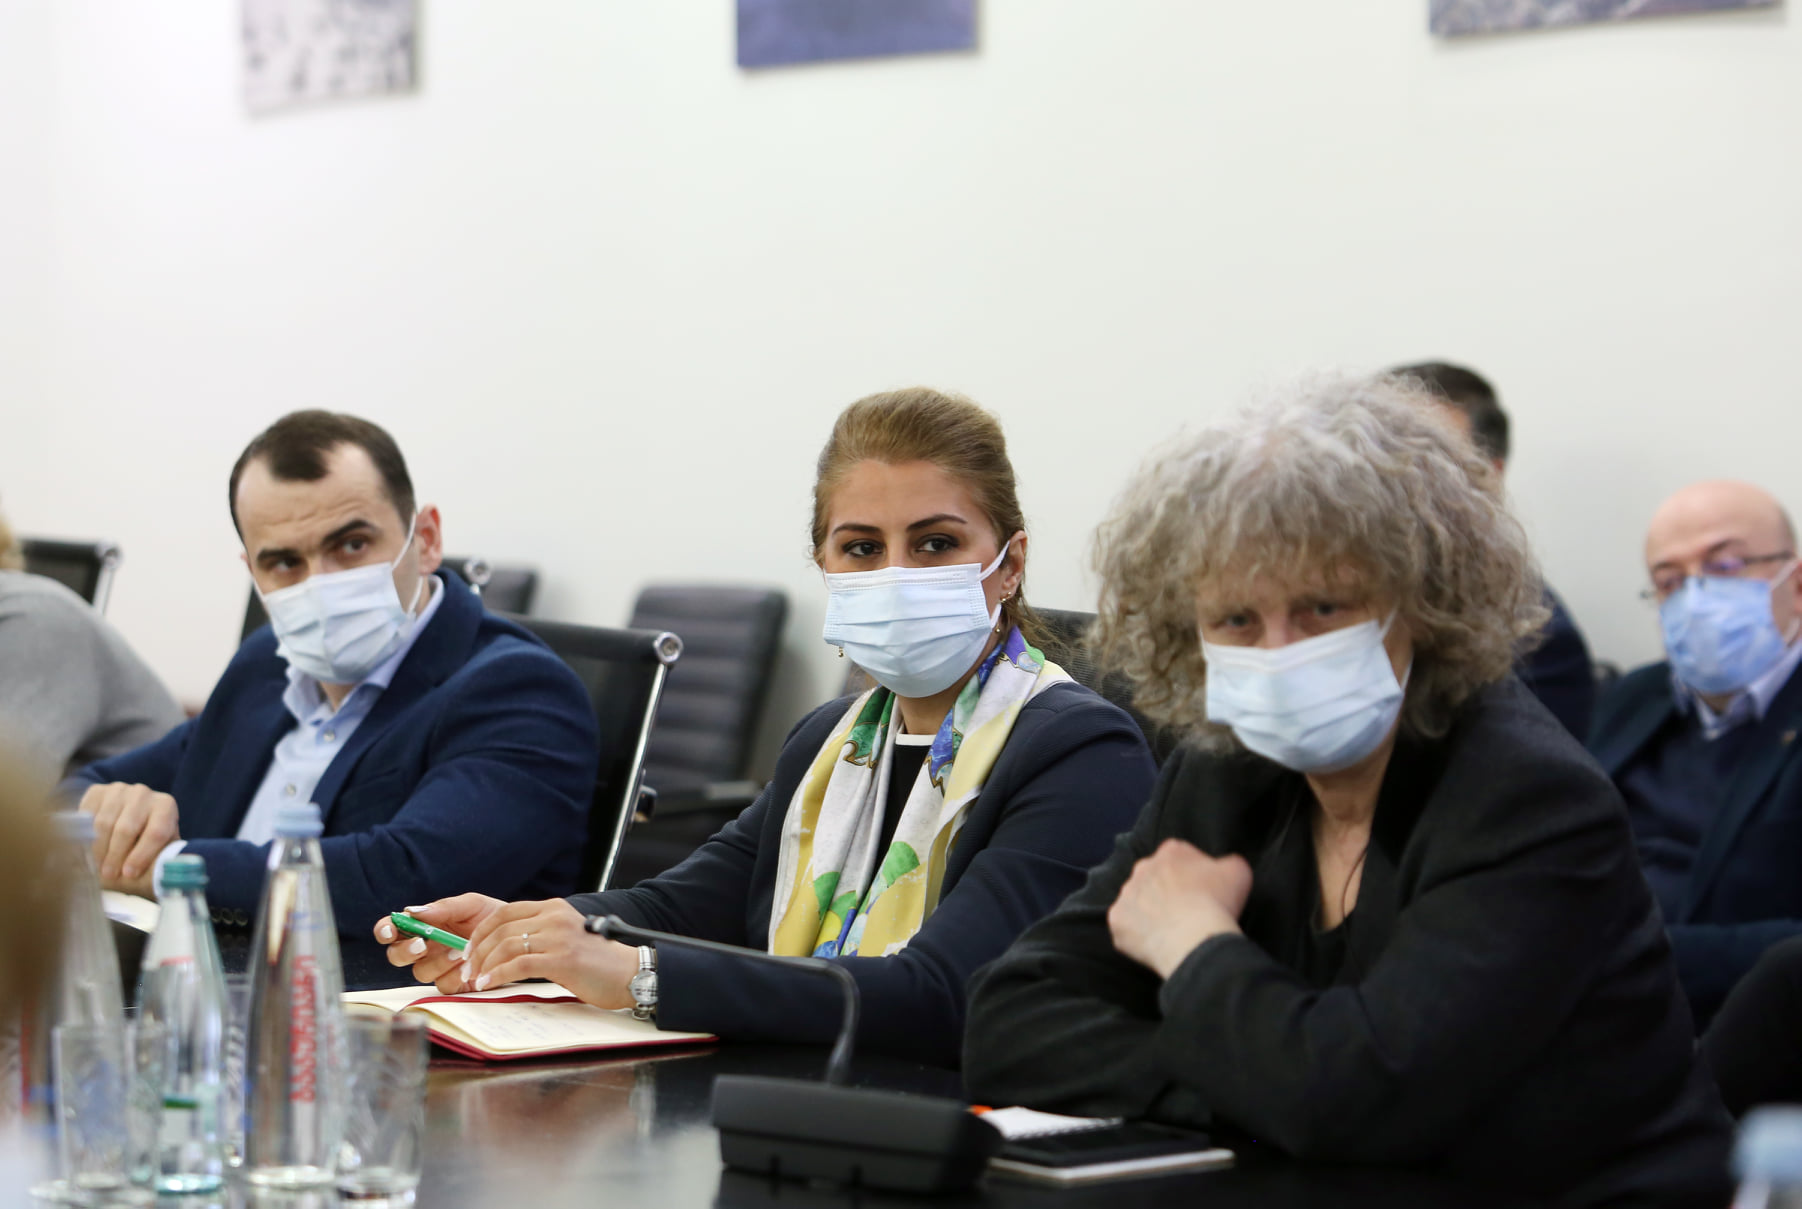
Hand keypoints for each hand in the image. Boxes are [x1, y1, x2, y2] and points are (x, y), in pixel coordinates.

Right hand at [79, 783, 180, 897]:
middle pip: (127, 828)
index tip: (129, 875)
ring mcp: (119, 790)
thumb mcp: (156, 856)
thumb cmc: (144, 847)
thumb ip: (157, 863)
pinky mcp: (97, 791)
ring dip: (98, 850)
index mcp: (166, 806)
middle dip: (116, 856)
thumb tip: (160, 871)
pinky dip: (82, 836)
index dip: (141, 856)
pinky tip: (84, 852)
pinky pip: (86, 815)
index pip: (156, 832)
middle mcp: (144, 794)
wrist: (122, 829)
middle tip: (108, 876)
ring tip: (96, 868)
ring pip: (104, 823)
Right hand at [375, 894, 505, 992]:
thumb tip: (412, 911)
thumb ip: (443, 908)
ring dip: (437, 961)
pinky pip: (442, 985)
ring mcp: (438, 968)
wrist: (518, 934)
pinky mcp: (453, 985)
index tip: (390, 931)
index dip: (385, 931)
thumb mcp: (471, 905)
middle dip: (405, 951)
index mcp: (423, 926)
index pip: (393, 929)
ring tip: (458, 950)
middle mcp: (425, 949)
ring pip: (420, 972)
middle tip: (422, 944)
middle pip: (397, 956)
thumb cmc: (490, 916)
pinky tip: (468, 965)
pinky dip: (454, 974)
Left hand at [463, 900, 638, 1009]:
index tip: (468, 951)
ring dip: (485, 965)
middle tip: (468, 971)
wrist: (629, 973)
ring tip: (477, 981)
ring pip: (507, 946)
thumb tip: (502, 949)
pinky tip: (489, 985)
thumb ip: (539, 935)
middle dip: (478, 952)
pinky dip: (498, 975)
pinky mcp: (562, 958)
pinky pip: (519, 965)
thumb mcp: (565, 937)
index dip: (481, 932)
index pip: (505, 912)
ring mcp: (559, 936)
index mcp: (554, 907)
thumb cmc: (596, 962)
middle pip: (501, 929)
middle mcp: (555, 916)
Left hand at [1107, 839, 1251, 980]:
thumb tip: (1222, 866)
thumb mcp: (1238, 871)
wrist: (1194, 938)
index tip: (1200, 892)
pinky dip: (1137, 935)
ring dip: (1149, 912)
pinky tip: (1154, 944)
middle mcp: (1143, 867)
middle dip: (1165, 891)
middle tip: (1184, 912)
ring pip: (1137, 901)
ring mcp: (1127, 894)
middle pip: (1154, 877)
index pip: (1179, 857)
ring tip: (1170, 931)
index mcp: (1171, 851)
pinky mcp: (1117, 920)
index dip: (1190, 875)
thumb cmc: (1218, 902)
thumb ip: (1227, 863)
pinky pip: (1125, 926)